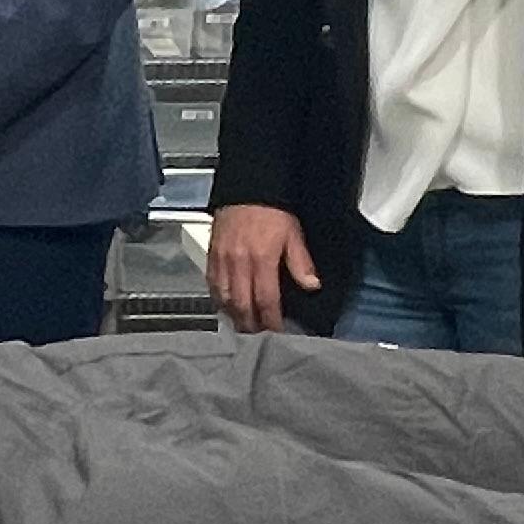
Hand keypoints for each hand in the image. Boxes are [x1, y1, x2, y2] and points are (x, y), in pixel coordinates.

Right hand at [209, 204, 317, 331]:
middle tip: (259, 336)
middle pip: (242, 306)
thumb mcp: (293, 233)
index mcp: (261, 260)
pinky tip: (225, 305)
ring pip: (224, 298)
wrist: (247, 187)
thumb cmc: (271, 209)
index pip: (266, 300)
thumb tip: (311, 285)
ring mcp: (222, 260)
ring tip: (243, 325)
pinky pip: (212, 284)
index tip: (277, 332)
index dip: (271, 321)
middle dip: (251, 325)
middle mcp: (239, 263)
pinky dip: (218, 299)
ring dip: (234, 316)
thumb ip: (300, 262)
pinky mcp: (211, 255)